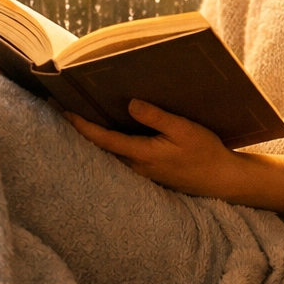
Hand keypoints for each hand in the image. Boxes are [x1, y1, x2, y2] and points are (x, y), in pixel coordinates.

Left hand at [63, 100, 283, 221]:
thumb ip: (157, 118)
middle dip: (79, 125)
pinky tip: (110, 123)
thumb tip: (130, 104)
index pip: (102, 138)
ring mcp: (141, 169)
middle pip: (99, 144)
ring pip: (109, 149)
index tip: (61, 107)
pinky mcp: (149, 168)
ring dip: (93, 131)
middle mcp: (136, 164)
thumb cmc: (206, 153)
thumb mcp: (185, 130)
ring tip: (79, 109)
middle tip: (61, 103)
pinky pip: (122, 152)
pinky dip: (110, 137)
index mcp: (141, 154)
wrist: (223, 180)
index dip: (79, 123)